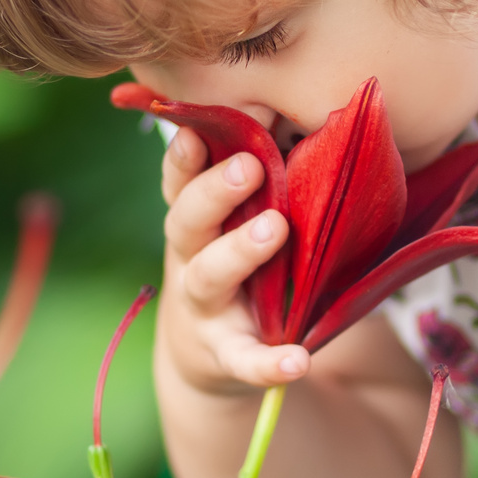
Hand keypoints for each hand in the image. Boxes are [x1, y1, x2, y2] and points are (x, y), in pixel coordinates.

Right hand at [156, 126, 309, 392]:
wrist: (201, 352)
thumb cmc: (233, 266)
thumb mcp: (228, 224)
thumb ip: (252, 182)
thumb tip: (295, 114)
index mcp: (195, 220)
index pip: (180, 180)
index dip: (183, 154)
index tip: (195, 128)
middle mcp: (189, 258)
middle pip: (186, 220)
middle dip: (213, 192)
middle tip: (247, 168)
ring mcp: (205, 308)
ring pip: (209, 276)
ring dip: (238, 250)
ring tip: (275, 229)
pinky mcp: (226, 356)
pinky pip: (245, 360)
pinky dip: (269, 363)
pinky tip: (298, 360)